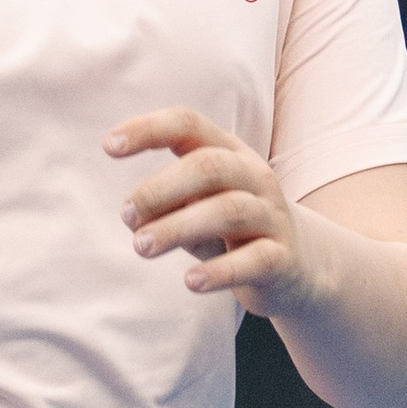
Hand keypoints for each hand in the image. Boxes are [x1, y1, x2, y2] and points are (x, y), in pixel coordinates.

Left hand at [107, 108, 316, 308]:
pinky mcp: (281, 258)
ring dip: (178, 227)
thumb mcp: (198, 205)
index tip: (109, 146)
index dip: (149, 129)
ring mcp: (271, 216)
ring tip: (142, 247)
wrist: (297, 264)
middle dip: (160, 188)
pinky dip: (219, 272)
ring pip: (227, 211)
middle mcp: (254, 176)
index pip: (189, 125)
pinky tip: (190, 282)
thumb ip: (167, 204)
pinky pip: (253, 260)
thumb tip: (132, 216)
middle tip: (126, 215)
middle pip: (208, 167)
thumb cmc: (232, 229)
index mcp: (229, 153)